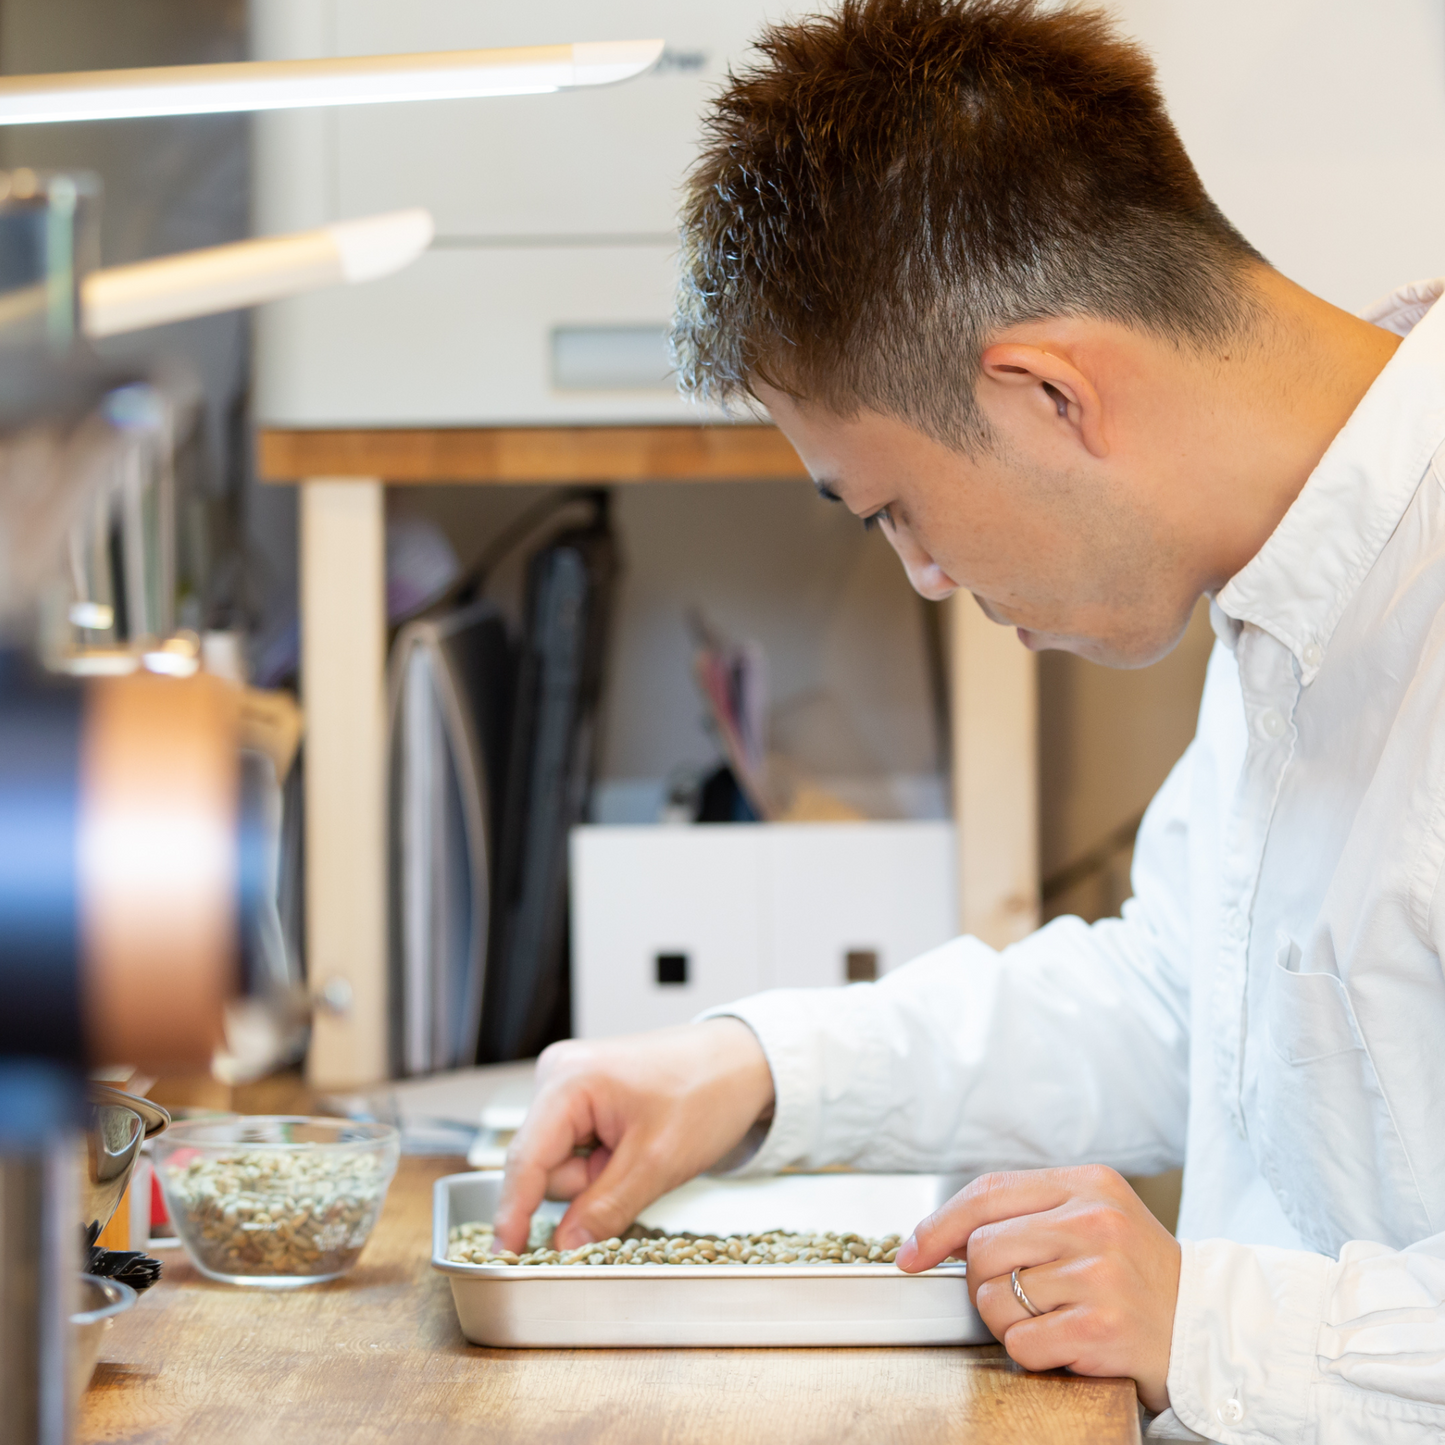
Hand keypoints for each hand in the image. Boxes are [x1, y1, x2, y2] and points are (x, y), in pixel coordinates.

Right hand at [492, 1018, 774, 1253]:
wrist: (742, 1062)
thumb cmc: (707, 1090)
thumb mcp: (658, 1162)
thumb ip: (605, 1208)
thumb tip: (563, 1246)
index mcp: (569, 1080)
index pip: (526, 1159)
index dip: (512, 1212)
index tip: (504, 1255)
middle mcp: (560, 1076)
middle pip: (544, 1166)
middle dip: (587, 1185)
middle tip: (635, 1168)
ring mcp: (570, 1086)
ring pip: (562, 1165)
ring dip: (599, 1176)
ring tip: (641, 1150)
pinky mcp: (583, 1099)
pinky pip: (578, 1152)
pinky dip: (605, 1163)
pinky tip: (634, 1146)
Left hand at [896, 1165, 1180, 1411]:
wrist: (1209, 1326)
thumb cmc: (1137, 1272)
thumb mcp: (1092, 1217)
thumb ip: (1029, 1214)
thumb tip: (943, 1237)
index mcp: (1086, 1183)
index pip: (986, 1193)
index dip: (938, 1225)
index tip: (912, 1253)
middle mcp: (1093, 1221)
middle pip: (983, 1249)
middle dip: (985, 1282)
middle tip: (1020, 1296)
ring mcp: (1099, 1274)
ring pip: (995, 1298)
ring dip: (1009, 1321)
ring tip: (1052, 1318)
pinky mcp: (1101, 1327)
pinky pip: (1022, 1342)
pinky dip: (1032, 1351)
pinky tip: (1066, 1343)